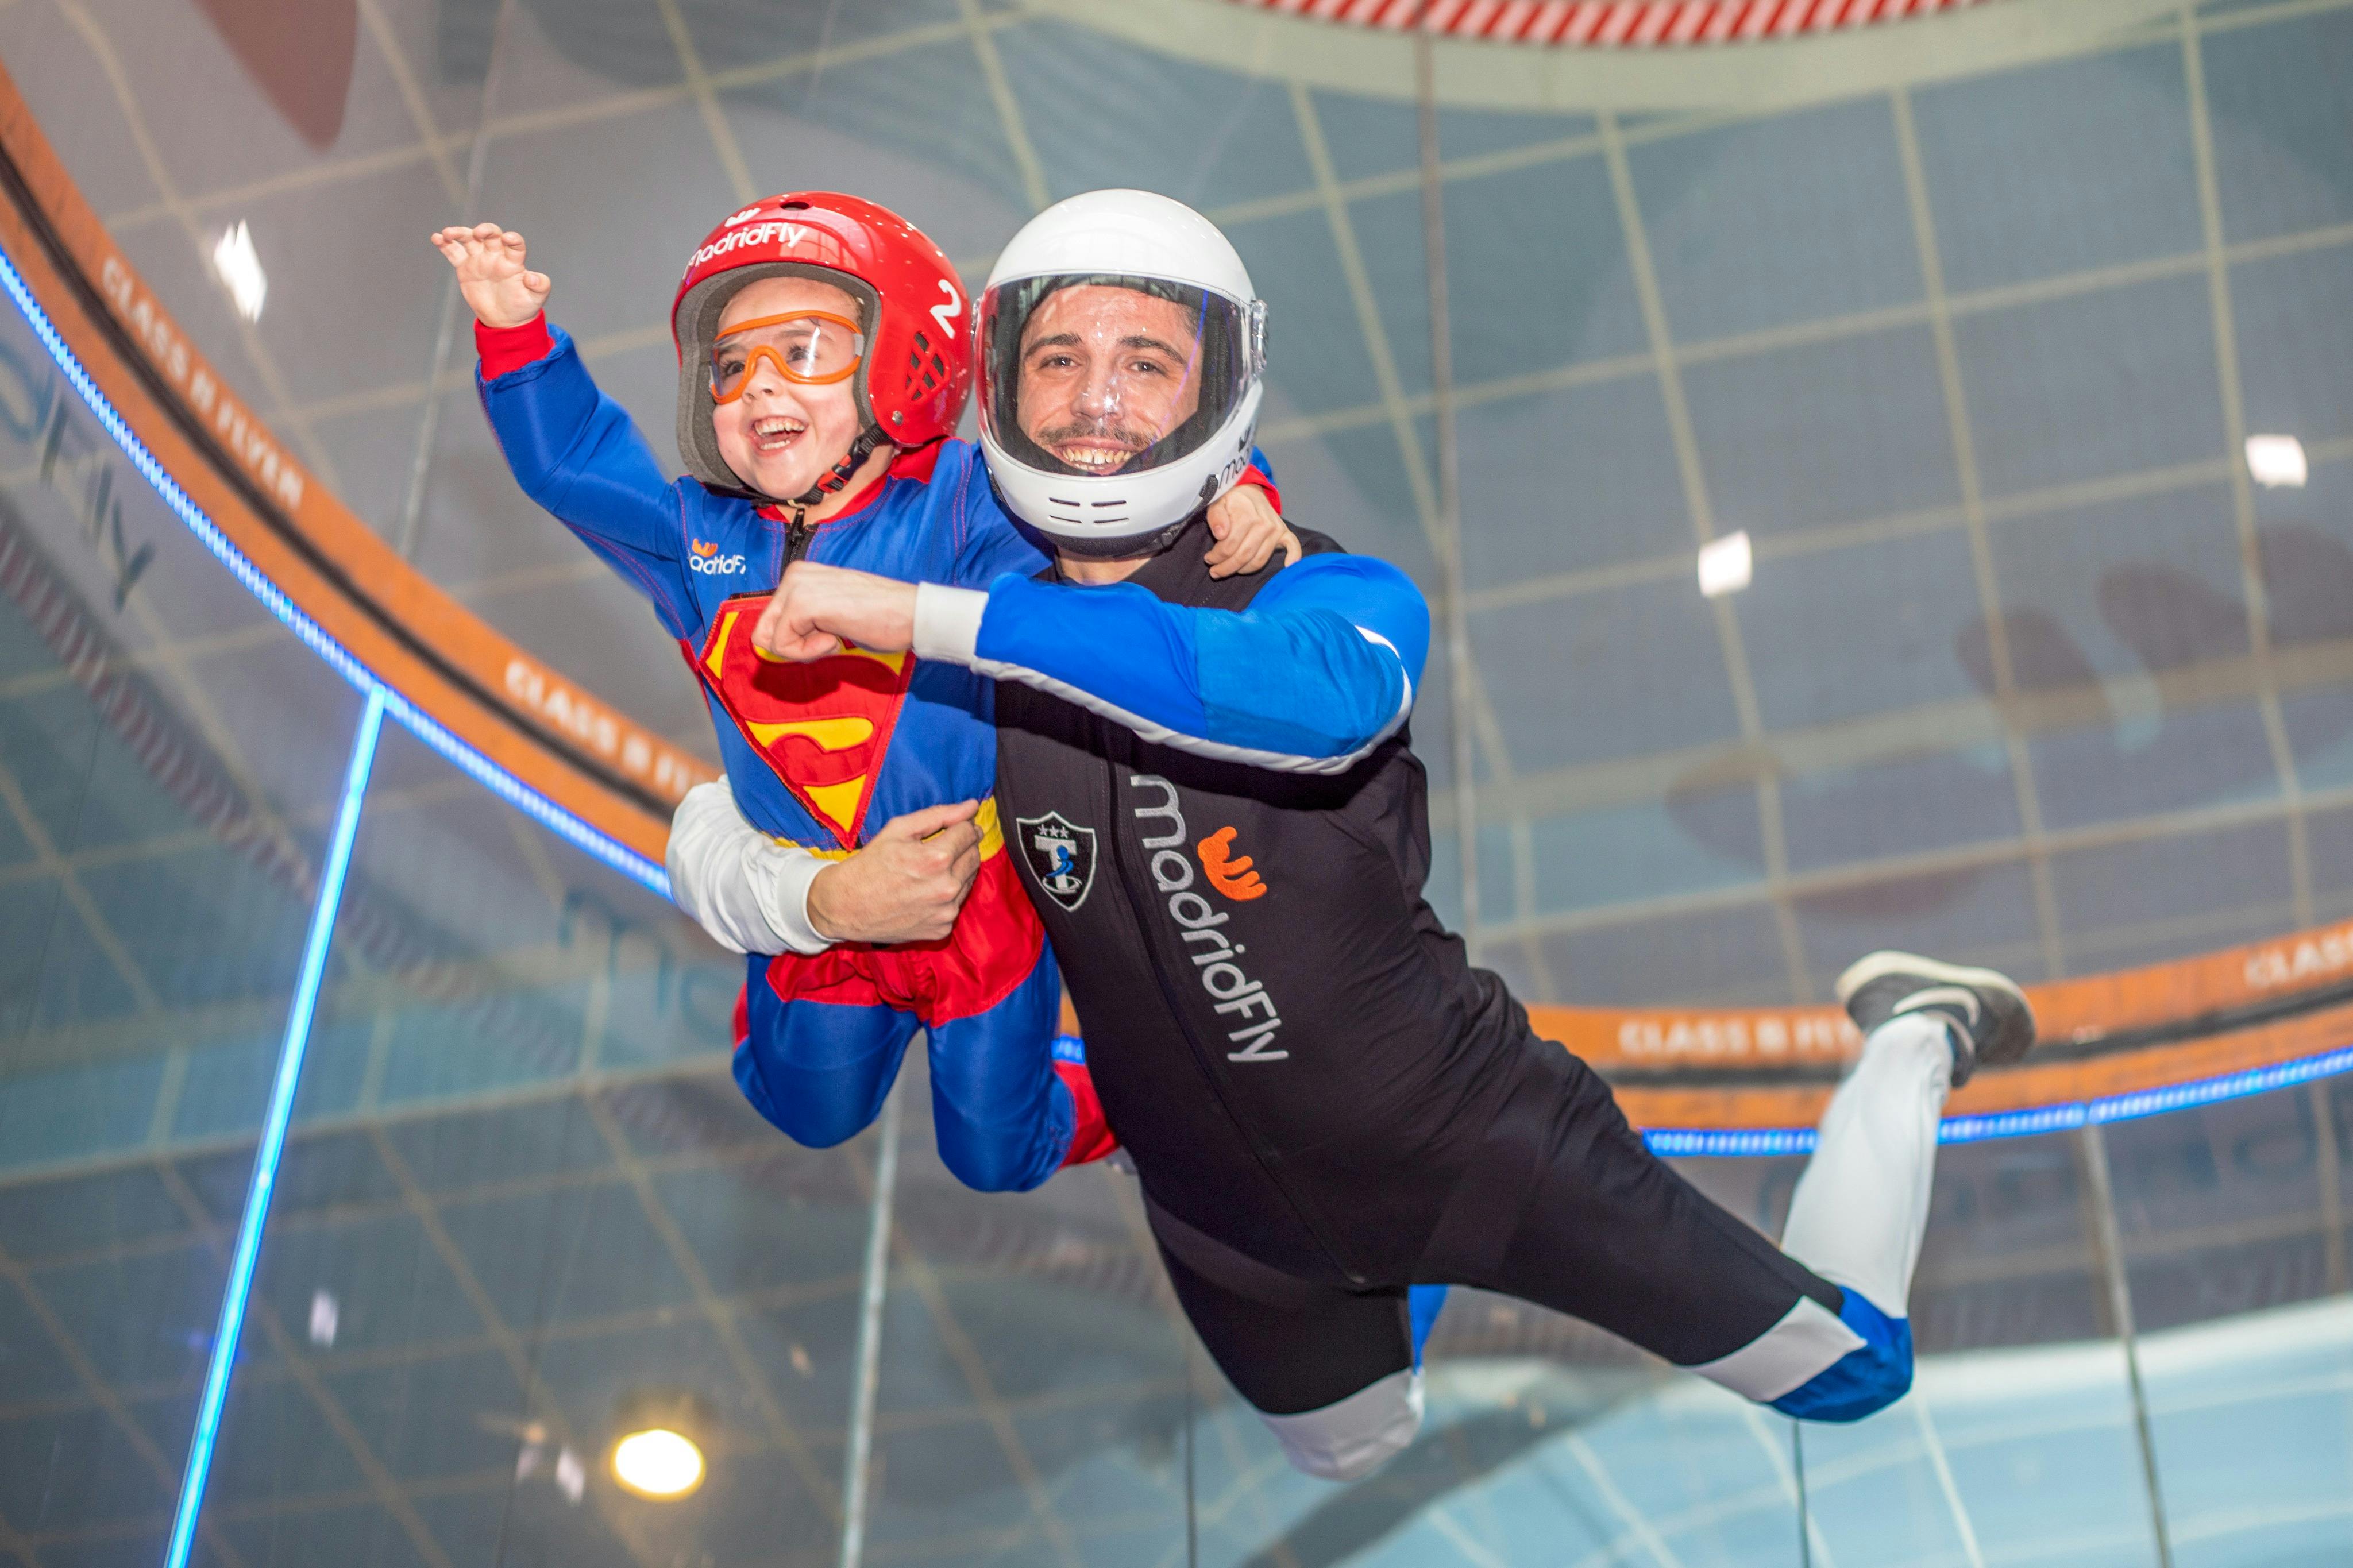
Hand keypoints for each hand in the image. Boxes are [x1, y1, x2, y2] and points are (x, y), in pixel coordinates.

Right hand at [429, 221, 550, 329]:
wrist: (504, 319)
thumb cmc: (522, 306)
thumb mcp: (536, 299)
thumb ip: (540, 286)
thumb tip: (533, 277)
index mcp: (514, 261)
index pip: (515, 244)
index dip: (513, 239)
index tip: (508, 238)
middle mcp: (496, 255)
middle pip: (491, 235)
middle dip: (485, 230)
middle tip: (478, 232)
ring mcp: (479, 259)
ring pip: (469, 239)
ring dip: (459, 233)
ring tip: (448, 233)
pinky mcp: (465, 267)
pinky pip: (453, 252)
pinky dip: (444, 244)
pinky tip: (436, 238)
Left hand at [752, 561, 919, 660]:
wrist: (911, 614)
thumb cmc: (881, 617)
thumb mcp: (831, 614)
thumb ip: (803, 621)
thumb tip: (771, 643)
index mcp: (800, 573)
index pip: (770, 621)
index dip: (796, 640)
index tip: (827, 633)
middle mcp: (794, 575)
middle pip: (764, 631)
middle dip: (795, 645)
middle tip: (830, 638)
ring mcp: (797, 587)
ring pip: (770, 639)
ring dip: (803, 649)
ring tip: (835, 635)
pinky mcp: (802, 604)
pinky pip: (783, 645)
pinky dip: (808, 652)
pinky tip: (835, 637)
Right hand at [805, 800, 981, 942]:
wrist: (846, 906)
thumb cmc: (871, 863)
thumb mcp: (899, 829)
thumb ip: (939, 815)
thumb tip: (972, 805)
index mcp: (936, 859)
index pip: (969, 833)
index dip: (963, 825)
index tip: (955, 826)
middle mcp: (946, 888)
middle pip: (974, 856)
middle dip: (963, 847)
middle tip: (943, 845)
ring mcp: (945, 912)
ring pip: (969, 880)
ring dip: (957, 870)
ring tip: (930, 869)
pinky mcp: (942, 929)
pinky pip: (956, 904)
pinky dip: (947, 895)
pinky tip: (925, 891)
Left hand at [1204, 483, 1300, 578]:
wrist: (1249, 492)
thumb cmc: (1231, 500)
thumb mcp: (1217, 503)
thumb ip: (1216, 517)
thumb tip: (1220, 534)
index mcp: (1248, 516)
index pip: (1230, 546)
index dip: (1217, 556)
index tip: (1209, 559)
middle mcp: (1265, 524)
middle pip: (1244, 556)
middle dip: (1227, 567)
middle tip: (1215, 571)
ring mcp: (1276, 529)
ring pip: (1259, 560)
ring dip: (1243, 570)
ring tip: (1229, 570)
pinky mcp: (1284, 533)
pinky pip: (1292, 546)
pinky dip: (1293, 556)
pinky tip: (1288, 565)